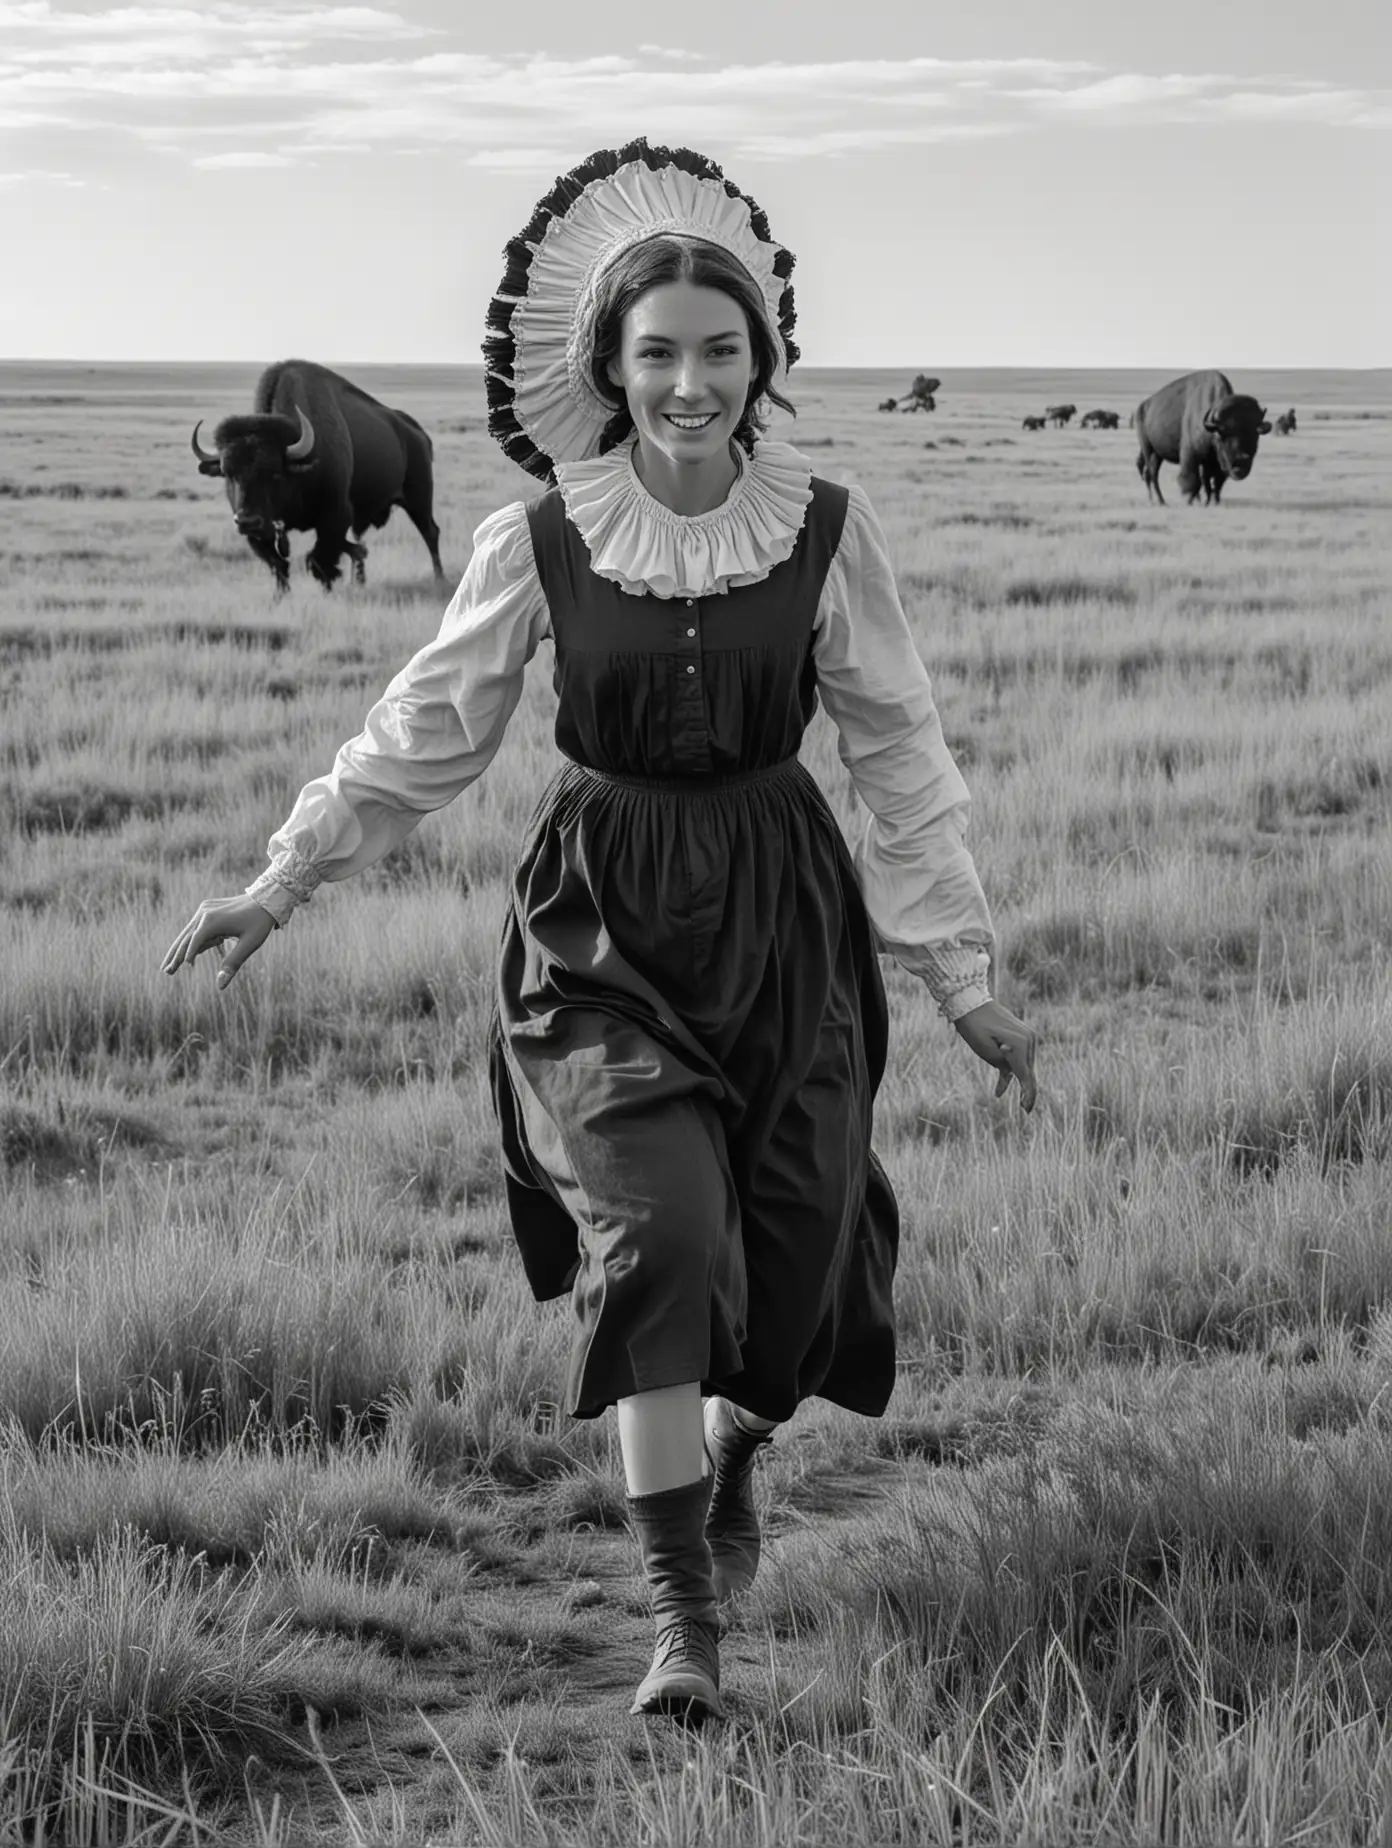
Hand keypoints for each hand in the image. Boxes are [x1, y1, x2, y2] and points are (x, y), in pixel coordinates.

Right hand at [162, 895, 275, 989]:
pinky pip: (198, 929)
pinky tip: (187, 957)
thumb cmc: (259, 923)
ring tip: (169, 966)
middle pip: (186, 937)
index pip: (194, 941)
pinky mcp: (208, 909)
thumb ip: (232, 963)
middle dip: (175, 956)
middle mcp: (204, 912)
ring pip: (189, 934)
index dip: (187, 956)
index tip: (180, 969)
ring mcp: (205, 909)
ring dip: (181, 950)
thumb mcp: (249, 945)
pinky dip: (193, 942)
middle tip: (165, 971)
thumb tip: (220, 986)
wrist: (267, 899)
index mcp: (211, 920)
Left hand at [953, 998, 1037, 1112]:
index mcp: (1019, 1044)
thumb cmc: (974, 1027)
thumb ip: (1002, 1065)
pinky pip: (1020, 1057)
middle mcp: (1028, 1039)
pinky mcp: (1023, 1034)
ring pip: (1025, 1065)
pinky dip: (1012, 1071)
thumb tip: (1012, 1073)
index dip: (1028, 1095)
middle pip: (1028, 1071)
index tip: (1026, 1110)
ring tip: (1004, 1090)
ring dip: (1017, 1077)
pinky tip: (1000, 1091)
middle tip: (1025, 1109)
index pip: (1026, 1076)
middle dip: (1026, 1089)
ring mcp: (1028, 1035)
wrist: (971, 1003)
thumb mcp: (985, 1051)